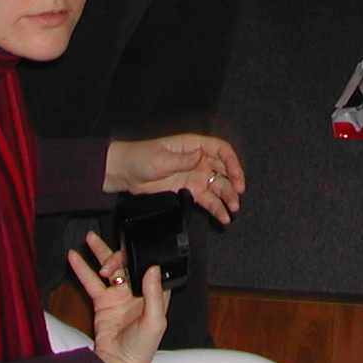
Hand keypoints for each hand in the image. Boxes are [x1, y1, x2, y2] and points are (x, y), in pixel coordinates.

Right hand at [67, 232, 165, 362]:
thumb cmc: (142, 349)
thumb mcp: (154, 322)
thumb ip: (154, 294)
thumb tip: (153, 268)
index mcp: (155, 295)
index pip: (150, 266)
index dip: (143, 255)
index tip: (135, 248)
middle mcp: (138, 292)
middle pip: (129, 263)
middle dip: (118, 255)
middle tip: (108, 260)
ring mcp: (119, 296)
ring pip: (110, 268)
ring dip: (100, 253)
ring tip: (90, 237)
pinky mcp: (103, 302)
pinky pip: (92, 280)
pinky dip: (82, 268)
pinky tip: (74, 256)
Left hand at [105, 135, 244, 223]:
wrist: (125, 173)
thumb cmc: (140, 158)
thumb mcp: (161, 159)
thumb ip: (182, 159)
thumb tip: (201, 155)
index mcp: (193, 145)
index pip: (221, 149)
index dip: (232, 162)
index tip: (236, 176)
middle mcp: (198, 160)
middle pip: (223, 169)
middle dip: (234, 182)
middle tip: (238, 195)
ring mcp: (194, 176)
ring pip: (217, 186)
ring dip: (227, 197)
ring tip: (233, 210)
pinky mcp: (188, 191)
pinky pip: (207, 200)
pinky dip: (216, 208)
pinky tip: (223, 217)